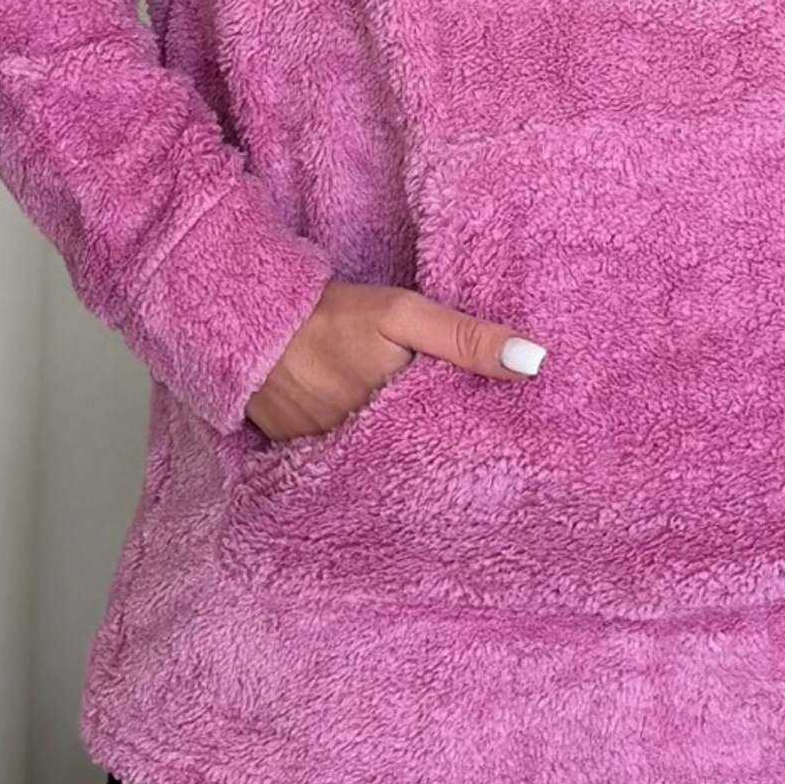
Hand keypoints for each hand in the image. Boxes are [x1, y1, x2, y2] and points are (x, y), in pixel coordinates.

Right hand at [244, 278, 547, 441]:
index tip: (510, 453)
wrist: (250, 321)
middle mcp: (360, 451)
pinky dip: (359, 460)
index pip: (449, 445)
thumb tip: (533, 362)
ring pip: (377, 466)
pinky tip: (378, 455)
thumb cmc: (332, 315)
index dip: (475, 444)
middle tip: (481, 468)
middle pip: (414, 460)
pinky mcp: (298, 455)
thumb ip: (464, 338)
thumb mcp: (403, 315)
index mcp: (393, 420)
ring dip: (399, 461)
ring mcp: (327, 458)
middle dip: (441, 460)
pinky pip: (340, 467)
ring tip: (435, 464)